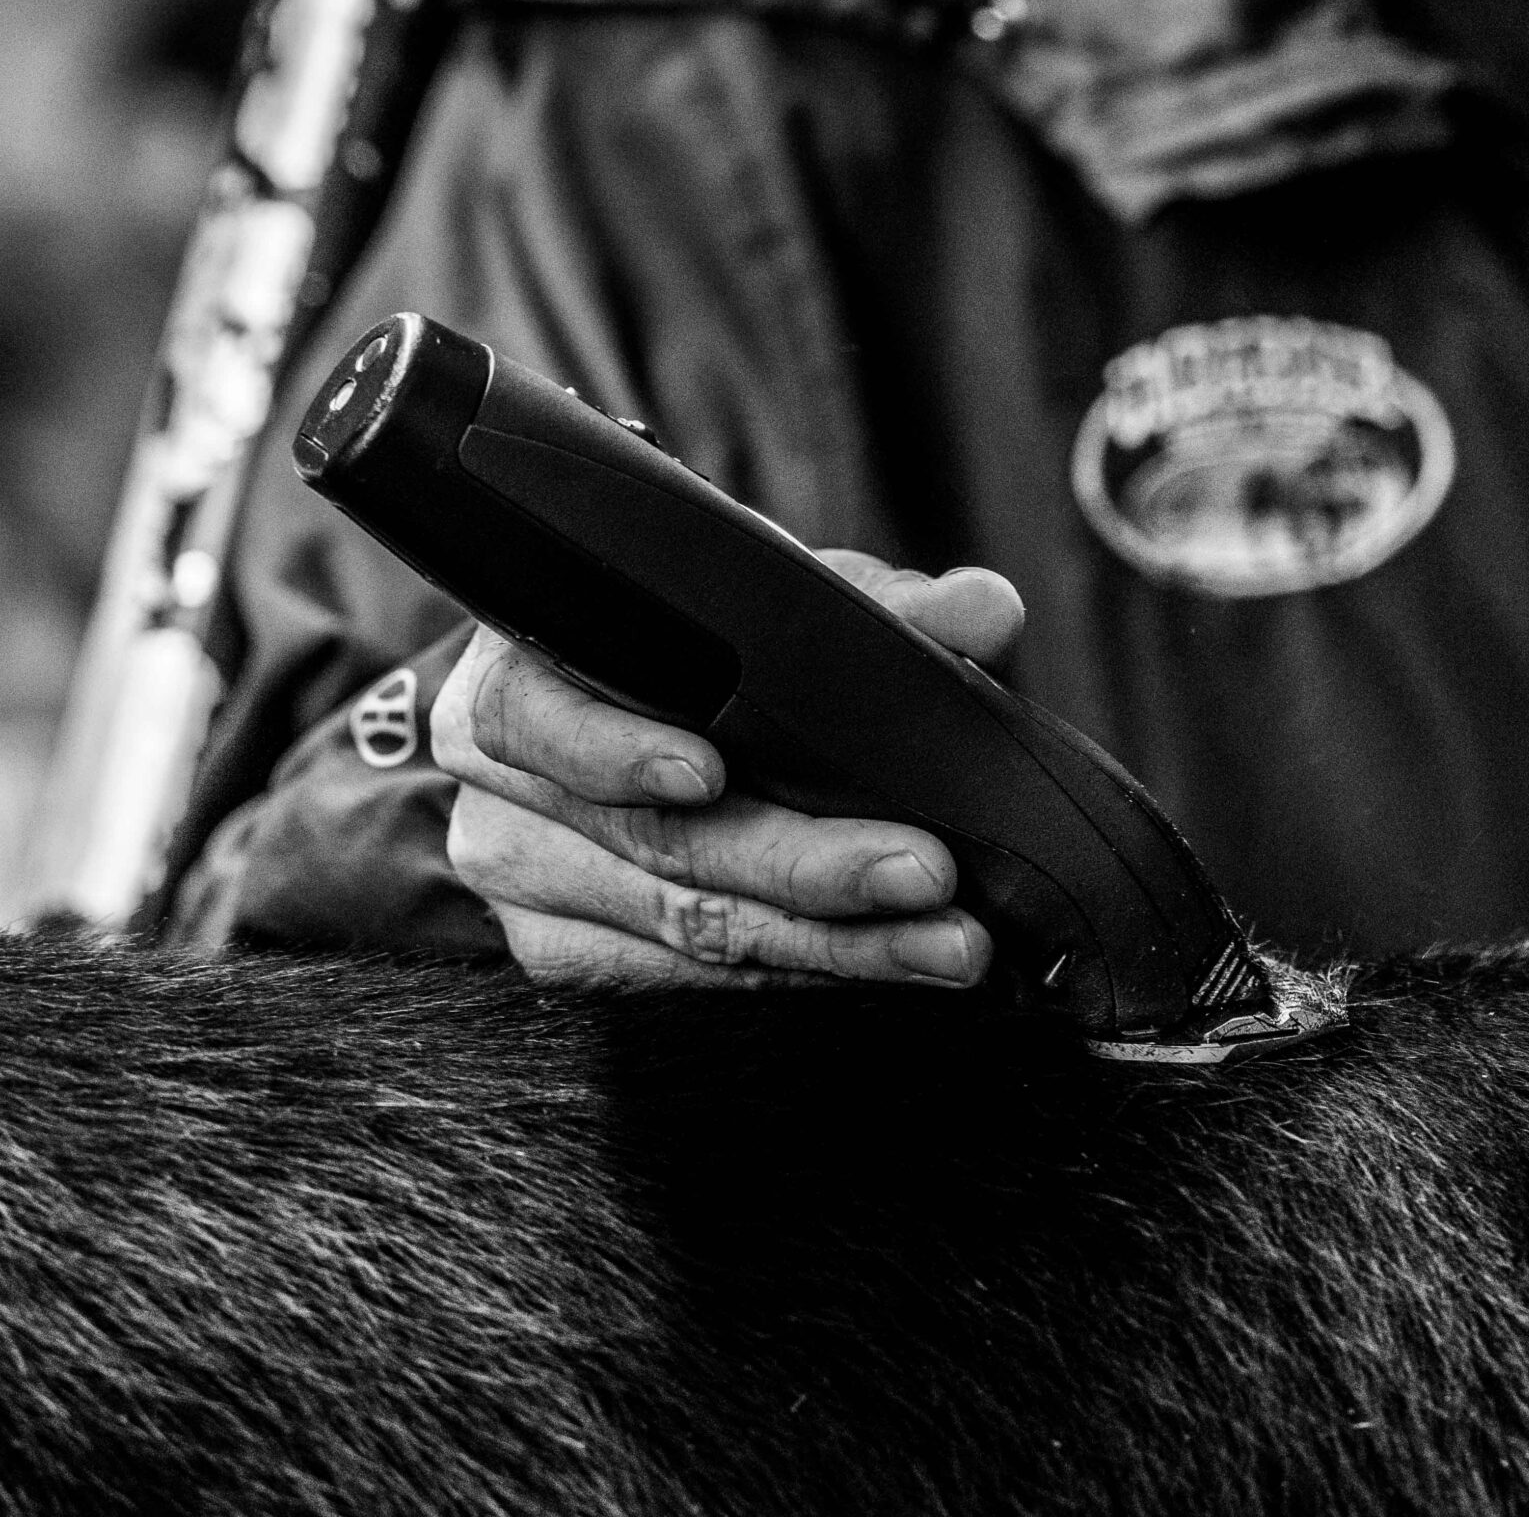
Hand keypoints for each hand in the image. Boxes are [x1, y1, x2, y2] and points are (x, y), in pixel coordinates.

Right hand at [430, 551, 1025, 988]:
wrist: (586, 708)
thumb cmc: (679, 635)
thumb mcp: (757, 595)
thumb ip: (870, 600)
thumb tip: (986, 611)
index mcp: (519, 665)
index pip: (541, 713)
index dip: (619, 750)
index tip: (710, 773)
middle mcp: (499, 782)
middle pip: (651, 842)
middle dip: (802, 862)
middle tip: (925, 870)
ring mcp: (522, 880)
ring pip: (681, 927)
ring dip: (827, 942)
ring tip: (943, 940)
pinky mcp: (560, 952)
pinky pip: (683, 976)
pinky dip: (792, 971)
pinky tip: (882, 961)